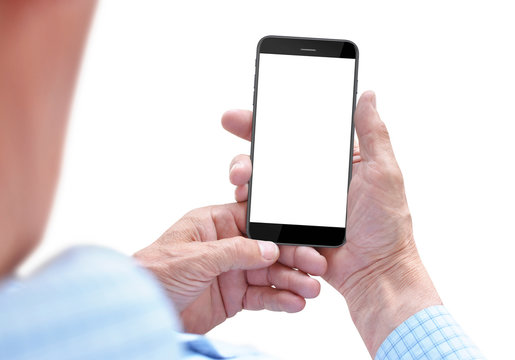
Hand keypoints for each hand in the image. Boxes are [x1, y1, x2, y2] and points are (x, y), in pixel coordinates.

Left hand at [134, 202, 326, 333]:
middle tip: (316, 266)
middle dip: (293, 257)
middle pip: (269, 248)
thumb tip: (270, 248)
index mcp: (214, 224)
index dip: (280, 229)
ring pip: (270, 273)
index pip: (255, 221)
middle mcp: (226, 246)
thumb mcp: (195, 257)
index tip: (303, 237)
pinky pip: (262, 297)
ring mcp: (231, 272)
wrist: (140, 313)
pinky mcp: (233, 298)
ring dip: (292, 281)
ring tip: (311, 290)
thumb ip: (235, 251)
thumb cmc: (153, 273)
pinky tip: (295, 303)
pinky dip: (280, 300)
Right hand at [222, 91, 440, 355]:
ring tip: (240, 175)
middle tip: (231, 125)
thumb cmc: (386, 223)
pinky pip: (261, 211)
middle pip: (271, 153)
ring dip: (244, 171)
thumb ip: (372, 132)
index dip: (270, 118)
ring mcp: (296, 203)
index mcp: (331, 162)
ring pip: (260, 181)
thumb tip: (367, 94)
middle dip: (247, 138)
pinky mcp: (287, 226)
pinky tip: (243, 198)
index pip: (296, 132)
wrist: (374, 271)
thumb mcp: (382, 171)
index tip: (247, 109)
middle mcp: (310, 179)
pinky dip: (248, 203)